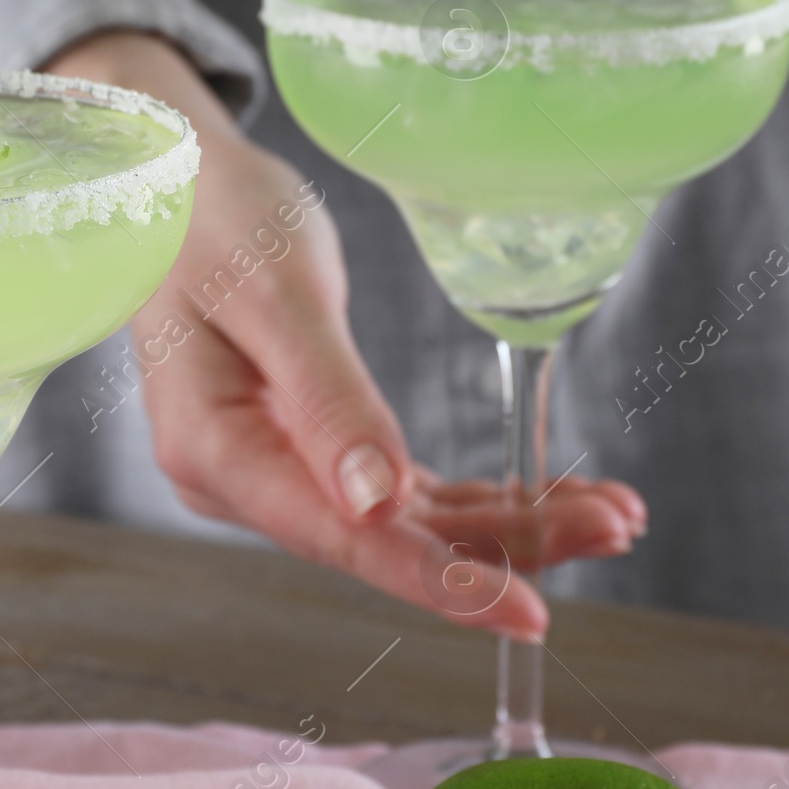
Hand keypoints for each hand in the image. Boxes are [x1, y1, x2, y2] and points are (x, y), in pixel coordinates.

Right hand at [44, 30, 644, 634]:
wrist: (171, 177)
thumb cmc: (213, 215)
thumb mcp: (275, 292)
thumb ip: (326, 399)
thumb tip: (379, 504)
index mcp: (216, 452)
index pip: (345, 538)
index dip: (442, 580)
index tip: (530, 611)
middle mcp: (242, 480)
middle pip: (388, 539)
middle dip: (506, 544)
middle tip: (618, 525)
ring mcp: (275, 470)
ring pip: (405, 521)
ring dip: (507, 523)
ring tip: (609, 513)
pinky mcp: (308, 450)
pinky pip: (400, 492)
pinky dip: (474, 497)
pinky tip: (544, 500)